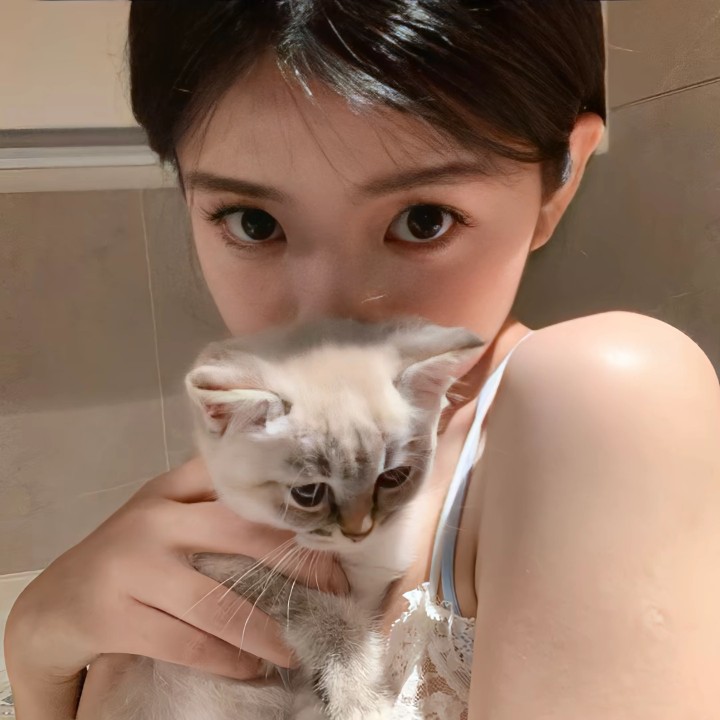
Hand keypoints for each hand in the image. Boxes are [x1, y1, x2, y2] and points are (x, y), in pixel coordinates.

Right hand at [4, 457, 347, 716]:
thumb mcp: (166, 513)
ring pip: (217, 600)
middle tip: (337, 588)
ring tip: (297, 648)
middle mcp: (154, 517)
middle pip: (244, 532)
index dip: (294, 503)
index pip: (243, 481)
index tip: (337, 527)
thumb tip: (297, 516)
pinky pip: (188, 641)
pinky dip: (228, 658)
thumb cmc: (130, 554)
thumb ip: (214, 500)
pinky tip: (253, 667)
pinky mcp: (113, 614)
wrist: (54, 603)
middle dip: (299, 561)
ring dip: (266, 630)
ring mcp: (132, 564)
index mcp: (174, 487)